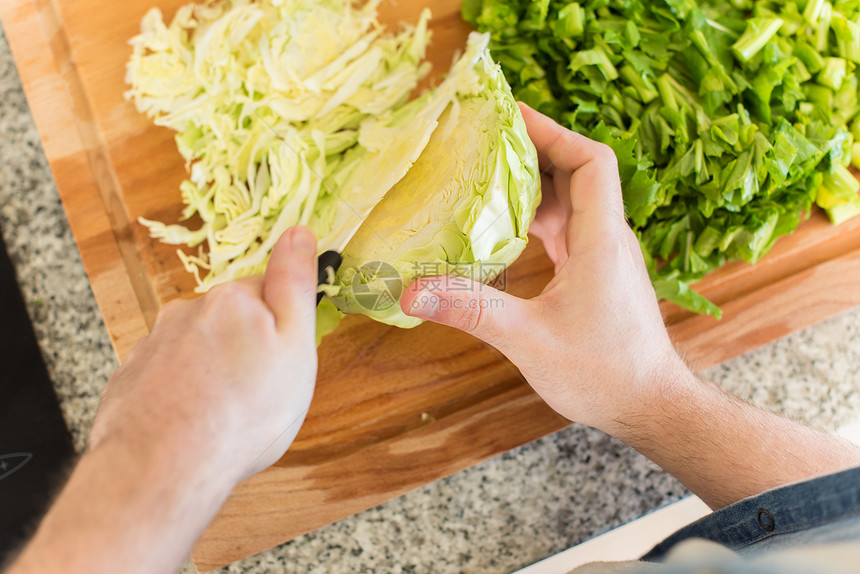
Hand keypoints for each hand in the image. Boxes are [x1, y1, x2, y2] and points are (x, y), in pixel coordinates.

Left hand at [90, 226, 318, 481]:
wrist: (162, 467)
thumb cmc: (243, 411)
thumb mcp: (294, 347)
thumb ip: (294, 285)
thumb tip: (299, 231)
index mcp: (231, 299)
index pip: (266, 293)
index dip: (281, 327)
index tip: (283, 360)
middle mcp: (186, 312)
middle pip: (228, 321)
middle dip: (244, 348)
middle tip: (259, 394)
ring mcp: (152, 346)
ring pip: (196, 350)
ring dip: (211, 371)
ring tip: (224, 416)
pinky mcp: (130, 379)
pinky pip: (167, 378)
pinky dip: (181, 394)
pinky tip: (192, 425)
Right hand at [400, 104, 688, 434]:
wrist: (649, 406)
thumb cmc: (604, 374)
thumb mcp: (529, 340)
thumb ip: (471, 310)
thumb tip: (411, 291)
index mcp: (601, 240)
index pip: (590, 161)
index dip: (553, 131)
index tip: (512, 115)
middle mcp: (607, 238)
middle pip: (576, 172)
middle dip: (534, 148)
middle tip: (484, 138)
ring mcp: (603, 255)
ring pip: (570, 200)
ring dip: (534, 182)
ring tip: (486, 171)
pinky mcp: (596, 273)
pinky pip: (566, 227)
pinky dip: (536, 216)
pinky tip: (503, 224)